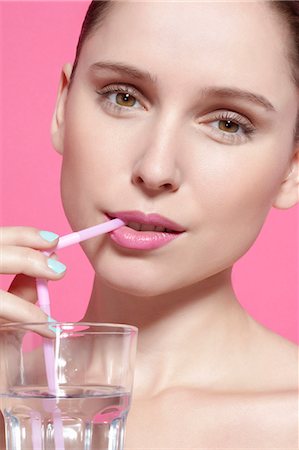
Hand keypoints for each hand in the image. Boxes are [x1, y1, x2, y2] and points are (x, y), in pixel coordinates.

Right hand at [0, 227, 65, 437]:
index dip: (21, 234)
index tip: (53, 240)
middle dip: (27, 250)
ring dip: (26, 270)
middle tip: (58, 265)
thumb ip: (16, 296)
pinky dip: (19, 310)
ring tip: (55, 280)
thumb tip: (39, 275)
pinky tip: (38, 320)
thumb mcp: (3, 323)